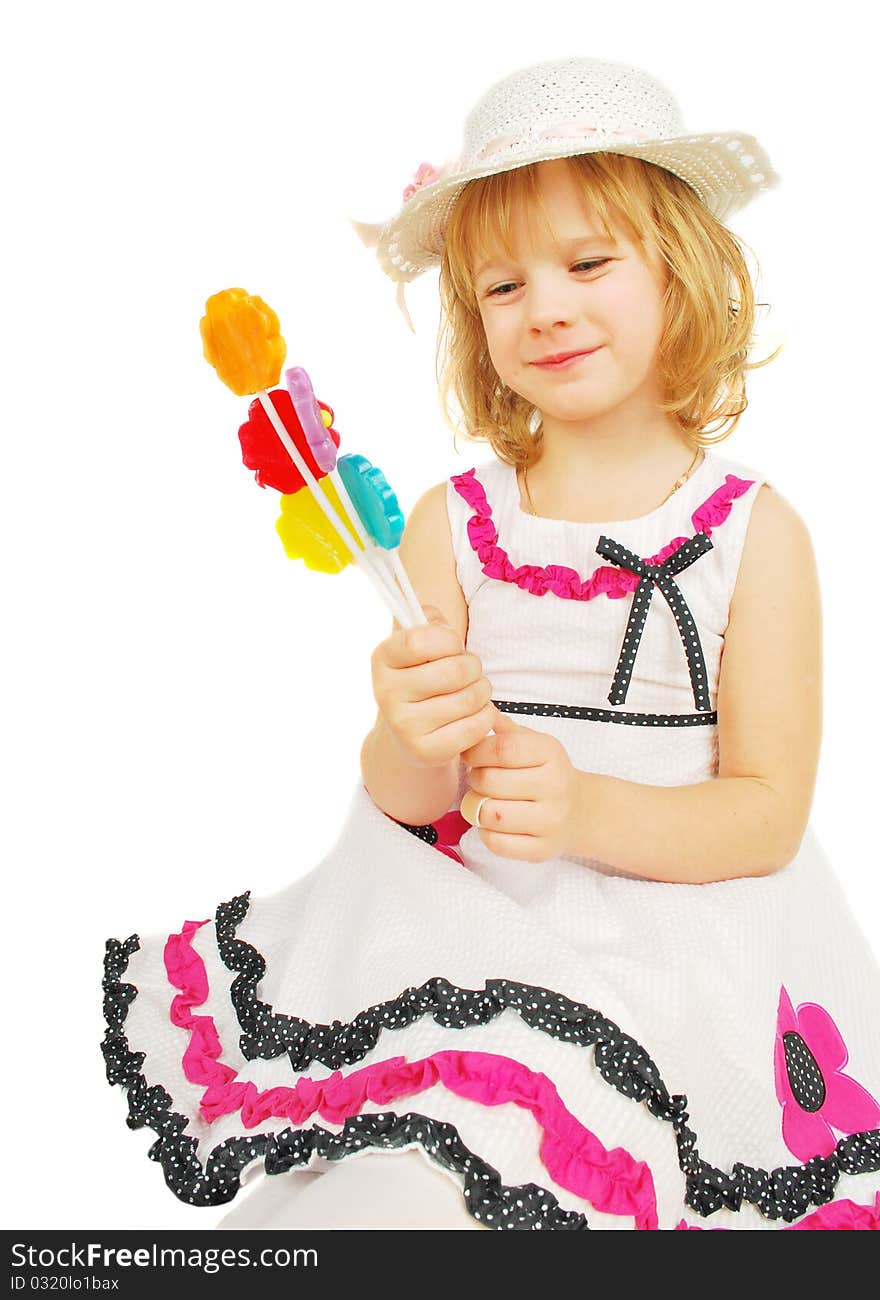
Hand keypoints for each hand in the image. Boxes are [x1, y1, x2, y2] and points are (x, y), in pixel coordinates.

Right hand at [370, 605, 495, 768]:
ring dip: (483, 692)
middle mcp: (386, 692)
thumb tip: (439, 623)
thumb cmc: (422, 679)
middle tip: (471, 673)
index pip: (420, 640)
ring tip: (474, 693)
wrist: (408, 734)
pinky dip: (485, 718)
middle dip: (474, 668)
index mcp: (383, 658)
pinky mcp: (425, 751)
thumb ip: (428, 620)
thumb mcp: (418, 645)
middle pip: (454, 671)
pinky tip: (474, 715)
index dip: (449, 641)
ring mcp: (403, 726)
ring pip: (469, 699)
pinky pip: (474, 727)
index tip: (453, 647)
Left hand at [459, 708, 580, 860]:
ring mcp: (551, 821)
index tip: (471, 755)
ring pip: (490, 815)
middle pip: (490, 782)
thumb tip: (482, 710)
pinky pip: (496, 843)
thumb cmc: (546, 772)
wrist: (581, 811)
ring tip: (484, 801)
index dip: (475, 752)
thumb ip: (506, 730)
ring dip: (477, 808)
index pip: (500, 749)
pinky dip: (486, 833)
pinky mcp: (542, 850)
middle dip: (475, 779)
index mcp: (551, 754)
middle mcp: (555, 786)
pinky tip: (495, 823)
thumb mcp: (534, 744)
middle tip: (480, 779)